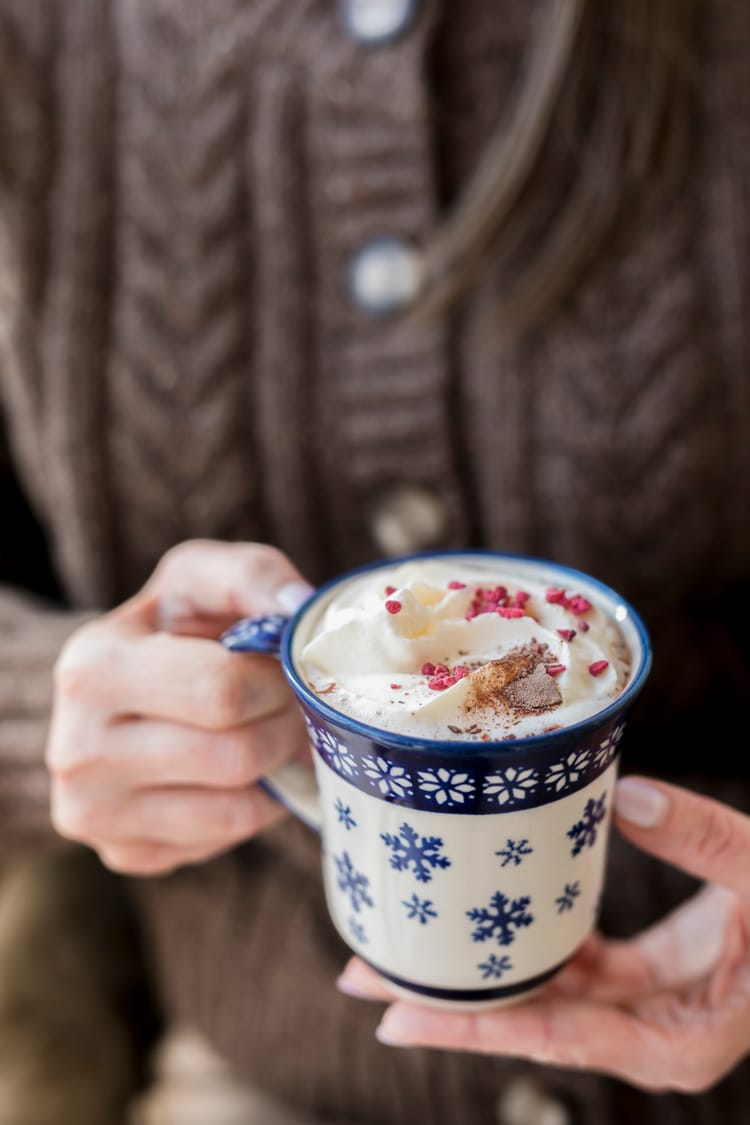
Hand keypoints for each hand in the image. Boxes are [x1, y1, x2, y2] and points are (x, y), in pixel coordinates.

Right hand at [46, 539, 313, 874]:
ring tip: (273, 733)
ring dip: (277, 770)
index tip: (284, 667)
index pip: (223, 692)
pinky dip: (252, 808)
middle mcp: (77, 750)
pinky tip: (240, 771)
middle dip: (285, 727)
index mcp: (93, 670)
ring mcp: (94, 813)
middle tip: (293, 705)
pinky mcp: (124, 854)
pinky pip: (223, 840)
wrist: (124, 689)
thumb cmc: (172, 628)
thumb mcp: (201, 579)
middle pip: (235, 755)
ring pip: (236, 809)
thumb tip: (298, 609)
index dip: (277, 680)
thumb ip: (252, 575)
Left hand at [337, 777, 749, 1092]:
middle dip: (446, 1002)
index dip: (475, 1024)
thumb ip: (705, 840)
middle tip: (362, 972)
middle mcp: (650, 1037)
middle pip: (530, 1022)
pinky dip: (524, 947)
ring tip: (401, 948)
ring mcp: (645, 1011)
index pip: (555, 1032)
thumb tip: (626, 796)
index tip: (399, 1012)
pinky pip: (571, 969)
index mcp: (676, 1039)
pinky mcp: (646, 981)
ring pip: (544, 996)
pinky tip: (481, 919)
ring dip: (475, 974)